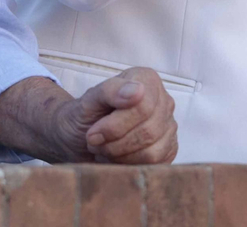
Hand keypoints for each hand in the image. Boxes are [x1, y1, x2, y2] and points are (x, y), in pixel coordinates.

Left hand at [55, 68, 177, 163]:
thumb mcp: (89, 100)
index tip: (93, 134)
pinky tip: (118, 157)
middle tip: (95, 143)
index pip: (143, 107)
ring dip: (121, 156)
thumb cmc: (85, 115)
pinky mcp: (169, 149)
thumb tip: (137, 91)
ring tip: (105, 149)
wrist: (77, 137)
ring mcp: (169, 126)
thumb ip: (111, 90)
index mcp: (147, 80)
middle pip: (148, 131)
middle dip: (115, 144)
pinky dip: (131, 165)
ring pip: (153, 151)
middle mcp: (163, 101)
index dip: (115, 126)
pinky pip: (156, 164)